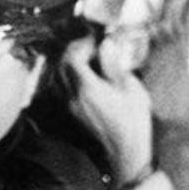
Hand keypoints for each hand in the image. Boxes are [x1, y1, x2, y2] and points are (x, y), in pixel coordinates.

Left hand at [65, 35, 152, 184]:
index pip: (72, 57)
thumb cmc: (132, 121)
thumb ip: (113, 66)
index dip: (81, 43)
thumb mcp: (130, 89)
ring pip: (56, 76)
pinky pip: (58, 88)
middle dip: (72, 51)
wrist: (124, 151)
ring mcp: (68, 105)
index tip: (94, 38)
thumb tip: (105, 45)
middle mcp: (71, 96)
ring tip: (83, 57)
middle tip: (88, 45)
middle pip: (61, 65)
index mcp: (87, 88)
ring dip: (66, 63)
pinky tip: (78, 75)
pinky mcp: (69, 112)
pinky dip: (64, 76)